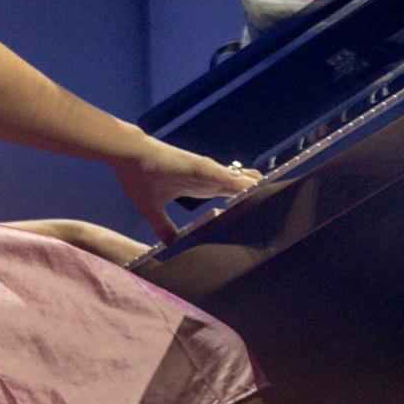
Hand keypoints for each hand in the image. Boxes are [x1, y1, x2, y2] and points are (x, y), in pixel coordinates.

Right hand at [113, 137, 261, 243]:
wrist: (127, 157)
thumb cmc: (139, 177)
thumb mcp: (152, 211)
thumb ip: (164, 228)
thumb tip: (169, 246)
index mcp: (196, 186)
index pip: (226, 193)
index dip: (241, 200)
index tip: (255, 208)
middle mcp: (204, 177)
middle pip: (237, 186)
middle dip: (254, 193)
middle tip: (276, 199)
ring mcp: (204, 171)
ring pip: (236, 181)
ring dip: (253, 188)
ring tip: (274, 192)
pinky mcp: (199, 166)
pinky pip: (225, 176)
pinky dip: (240, 182)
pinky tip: (255, 187)